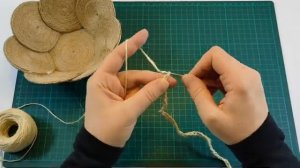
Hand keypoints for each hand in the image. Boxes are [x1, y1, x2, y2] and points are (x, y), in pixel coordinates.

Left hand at [84, 29, 175, 146]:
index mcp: (102, 80)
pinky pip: (137, 91)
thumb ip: (147, 95)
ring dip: (152, 85)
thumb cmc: (108, 129)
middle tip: (169, 80)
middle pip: (133, 73)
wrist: (101, 149)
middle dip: (151, 77)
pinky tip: (160, 91)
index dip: (131, 44)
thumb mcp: (128, 111)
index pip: (117, 57)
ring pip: (137, 83)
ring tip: (169, 85)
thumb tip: (165, 81)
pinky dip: (148, 92)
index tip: (145, 34)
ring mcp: (116, 91)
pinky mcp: (122, 100)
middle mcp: (108, 82)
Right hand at [182, 46, 267, 144]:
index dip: (199, 65)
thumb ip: (197, 93)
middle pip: (218, 59)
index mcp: (239, 79)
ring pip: (223, 64)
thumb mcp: (210, 115)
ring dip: (210, 76)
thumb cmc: (234, 131)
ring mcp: (250, 75)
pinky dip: (218, 79)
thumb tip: (186, 77)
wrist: (259, 140)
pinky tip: (215, 94)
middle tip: (198, 90)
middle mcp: (247, 72)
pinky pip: (229, 71)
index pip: (215, 55)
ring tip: (206, 94)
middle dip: (204, 71)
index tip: (193, 82)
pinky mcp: (249, 80)